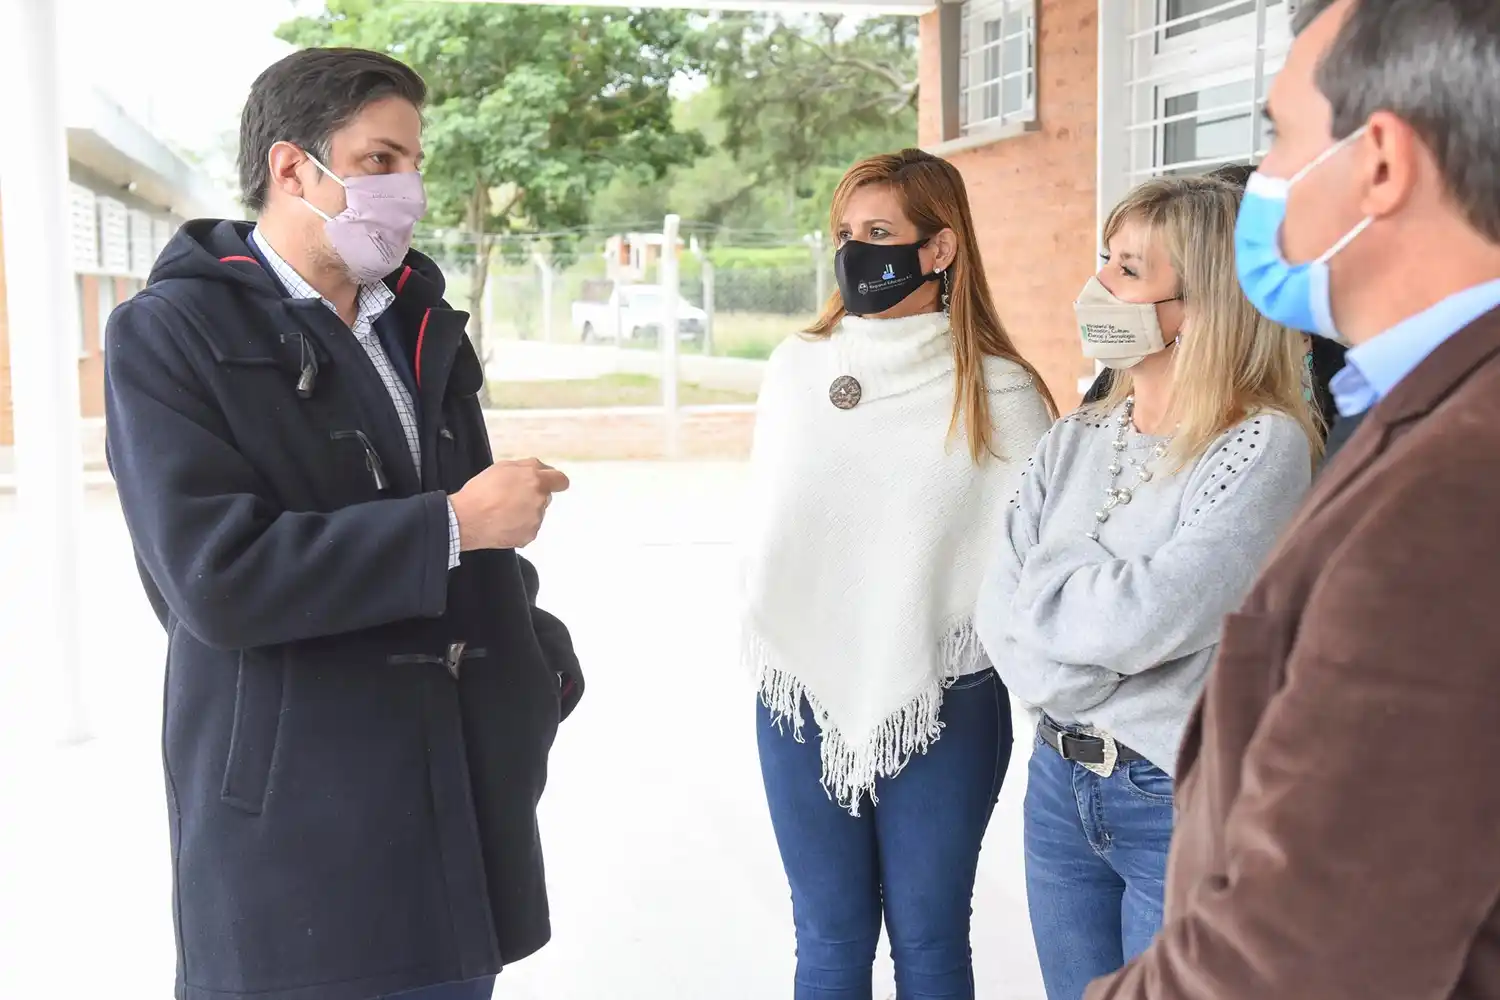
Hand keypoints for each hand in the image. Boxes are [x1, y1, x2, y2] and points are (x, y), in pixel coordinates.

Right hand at [449, 458, 569, 550]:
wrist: (467, 519)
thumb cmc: (481, 491)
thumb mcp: (503, 467)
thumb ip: (528, 466)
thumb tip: (542, 469)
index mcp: (536, 480)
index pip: (560, 480)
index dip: (555, 481)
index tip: (550, 483)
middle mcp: (540, 500)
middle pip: (545, 497)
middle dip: (533, 496)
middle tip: (511, 497)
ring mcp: (536, 520)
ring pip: (536, 513)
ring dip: (525, 512)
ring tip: (502, 511)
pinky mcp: (529, 535)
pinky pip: (529, 529)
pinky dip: (519, 527)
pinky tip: (503, 523)